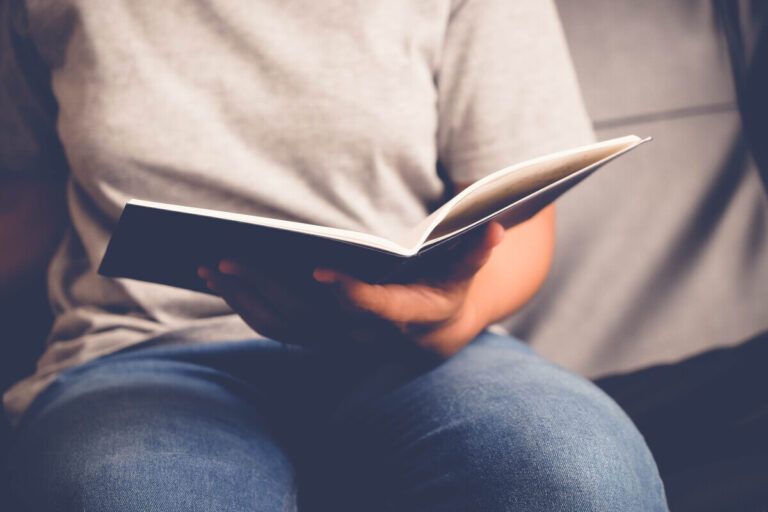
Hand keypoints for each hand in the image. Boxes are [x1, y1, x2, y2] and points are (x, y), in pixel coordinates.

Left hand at [198, 222, 504, 356]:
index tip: (320, 270)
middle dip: (272, 288)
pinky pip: (276, 325)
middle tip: (230, 256)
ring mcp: (339, 339)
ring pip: (287, 326)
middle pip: (315, 318)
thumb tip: (496, 227)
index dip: (352, 295)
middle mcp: (369, 337)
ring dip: (247, 297)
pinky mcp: (318, 333)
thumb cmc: (448, 281)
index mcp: (408, 318)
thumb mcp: (467, 267)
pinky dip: (244, 302)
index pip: (378, 312)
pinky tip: (218, 276)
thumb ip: (478, 249)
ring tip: (211, 263)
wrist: (435, 323)